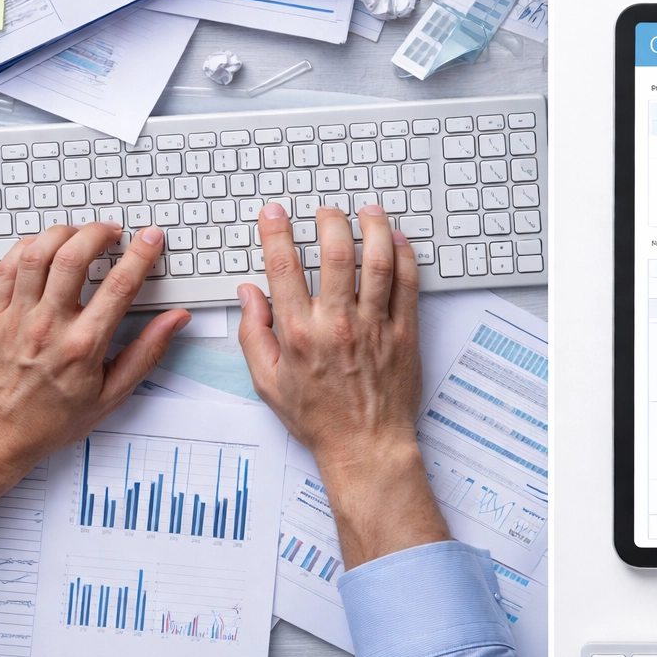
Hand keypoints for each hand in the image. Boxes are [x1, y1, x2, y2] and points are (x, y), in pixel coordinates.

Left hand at [0, 223, 187, 533]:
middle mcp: (49, 326)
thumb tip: (176, 320)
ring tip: (79, 234)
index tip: (151, 238)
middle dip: (98, 232)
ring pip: (37, 254)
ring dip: (62, 233)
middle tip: (112, 231)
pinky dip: (26, 248)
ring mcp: (16, 318)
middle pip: (73, 257)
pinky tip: (43, 248)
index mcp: (84, 345)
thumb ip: (147, 353)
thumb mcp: (112, 395)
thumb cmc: (53, 420)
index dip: (141, 254)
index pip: (119, 285)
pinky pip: (6, 267)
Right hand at [237, 203, 448, 565]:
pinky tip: (397, 240)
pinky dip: (404, 256)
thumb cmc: (317, 418)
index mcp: (299, 334)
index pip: (283, 268)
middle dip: (329, 220)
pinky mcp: (404, 334)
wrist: (365, 447)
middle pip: (336, 253)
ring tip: (367, 211)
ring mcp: (374, 327)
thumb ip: (254, 334)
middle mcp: (337, 325)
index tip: (275, 213)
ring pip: (378, 261)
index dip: (276, 232)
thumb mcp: (267, 382)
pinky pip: (407, 285)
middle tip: (326, 209)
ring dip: (373, 227)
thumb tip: (249, 293)